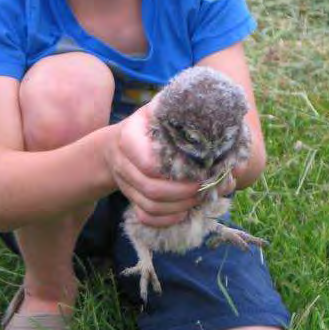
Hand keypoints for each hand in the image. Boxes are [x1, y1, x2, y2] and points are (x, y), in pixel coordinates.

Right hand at [107, 100, 201, 226]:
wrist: (116, 145)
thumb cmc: (147, 125)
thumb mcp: (158, 110)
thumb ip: (178, 109)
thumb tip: (211, 109)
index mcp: (129, 137)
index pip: (149, 163)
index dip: (176, 171)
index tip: (201, 168)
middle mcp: (122, 163)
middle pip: (152, 188)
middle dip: (183, 192)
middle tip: (206, 187)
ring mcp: (125, 184)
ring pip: (150, 206)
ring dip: (179, 207)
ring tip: (200, 198)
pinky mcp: (130, 199)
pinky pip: (145, 217)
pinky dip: (166, 220)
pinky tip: (184, 212)